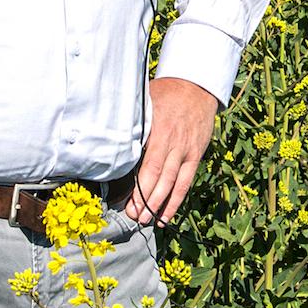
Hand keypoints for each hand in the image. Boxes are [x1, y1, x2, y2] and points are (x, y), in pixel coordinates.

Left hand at [127, 78, 220, 227]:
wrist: (197, 87)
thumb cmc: (166, 93)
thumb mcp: (146, 102)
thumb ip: (134, 122)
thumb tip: (110, 137)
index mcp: (159, 131)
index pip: (148, 165)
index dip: (138, 186)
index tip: (126, 202)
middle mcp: (174, 144)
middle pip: (159, 178)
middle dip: (146, 200)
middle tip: (133, 216)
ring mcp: (186, 151)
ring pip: (173, 183)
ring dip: (160, 205)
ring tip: (147, 220)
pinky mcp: (195, 156)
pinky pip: (185, 182)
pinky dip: (176, 200)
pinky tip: (166, 215)